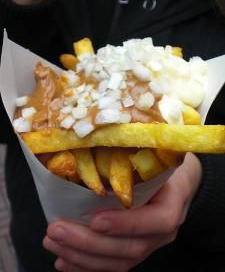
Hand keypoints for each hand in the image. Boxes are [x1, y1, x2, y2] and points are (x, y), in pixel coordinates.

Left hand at [43, 152, 201, 271]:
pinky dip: (86, 264)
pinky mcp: (136, 247)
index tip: (95, 220)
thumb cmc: (161, 163)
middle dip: (90, 243)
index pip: (158, 221)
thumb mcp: (155, 155)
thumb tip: (94, 147)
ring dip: (82, 256)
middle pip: (131, 248)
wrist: (175, 181)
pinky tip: (64, 260)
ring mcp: (150, 243)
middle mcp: (163, 230)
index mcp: (172, 202)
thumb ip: (136, 158)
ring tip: (53, 243)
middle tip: (56, 230)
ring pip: (119, 260)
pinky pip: (113, 263)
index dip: (127, 224)